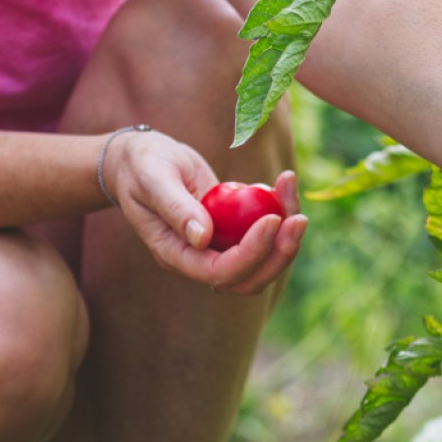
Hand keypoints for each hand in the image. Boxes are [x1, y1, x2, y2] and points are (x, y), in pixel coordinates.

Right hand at [103, 130, 305, 293]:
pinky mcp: (232, 234)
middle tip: (300, 219)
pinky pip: (264, 237)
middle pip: (249, 280)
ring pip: (263, 262)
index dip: (251, 253)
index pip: (220, 272)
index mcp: (175, 256)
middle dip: (279, 255)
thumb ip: (174, 207)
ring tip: (291, 189)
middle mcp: (200, 261)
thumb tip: (202, 237)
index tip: (272, 219)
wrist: (143, 162)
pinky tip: (281, 184)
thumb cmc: (141, 166)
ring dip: (287, 235)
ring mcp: (218, 249)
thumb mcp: (152, 178)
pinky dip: (280, 213)